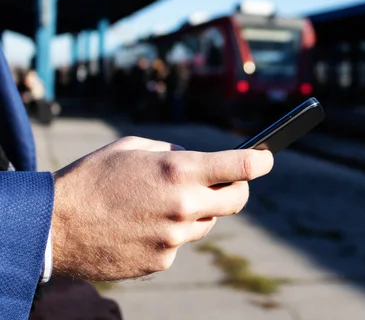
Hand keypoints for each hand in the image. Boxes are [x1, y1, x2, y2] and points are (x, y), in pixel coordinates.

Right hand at [51, 136, 273, 281]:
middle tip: (228, 182)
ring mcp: (175, 238)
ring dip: (200, 211)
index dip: (260, 161)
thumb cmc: (93, 178)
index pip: (241, 167)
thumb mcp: (134, 147)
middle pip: (237, 200)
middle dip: (238, 188)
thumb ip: (173, 152)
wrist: (55, 227)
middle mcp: (184, 206)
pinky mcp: (163, 260)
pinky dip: (174, 232)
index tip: (266, 158)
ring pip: (209, 222)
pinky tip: (146, 225)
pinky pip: (182, 242)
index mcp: (179, 171)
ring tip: (165, 203)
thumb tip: (196, 159)